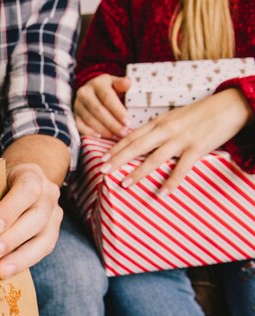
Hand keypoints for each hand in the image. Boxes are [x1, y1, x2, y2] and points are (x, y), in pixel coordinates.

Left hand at [0, 163, 62, 278]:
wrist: (22, 183)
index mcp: (31, 174)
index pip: (27, 189)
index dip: (11, 209)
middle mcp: (48, 194)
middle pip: (37, 217)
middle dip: (13, 237)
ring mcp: (54, 215)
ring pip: (44, 238)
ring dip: (21, 256)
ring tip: (0, 270)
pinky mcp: (53, 233)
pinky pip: (43, 251)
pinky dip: (24, 262)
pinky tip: (8, 272)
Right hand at [75, 74, 131, 138]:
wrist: (92, 91)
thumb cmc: (109, 89)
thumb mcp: (116, 83)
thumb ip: (122, 84)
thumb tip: (127, 83)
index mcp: (97, 83)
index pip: (107, 98)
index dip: (117, 111)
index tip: (127, 122)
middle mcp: (84, 93)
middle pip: (98, 111)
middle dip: (112, 124)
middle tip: (124, 133)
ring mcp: (78, 104)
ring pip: (90, 120)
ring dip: (104, 130)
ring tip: (117, 137)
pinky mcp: (75, 114)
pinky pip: (79, 125)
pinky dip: (89, 132)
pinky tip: (99, 137)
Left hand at [100, 88, 253, 193]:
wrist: (230, 106)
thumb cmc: (200, 113)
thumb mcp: (174, 117)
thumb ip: (157, 129)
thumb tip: (139, 141)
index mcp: (159, 122)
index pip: (132, 136)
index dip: (116, 148)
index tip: (102, 158)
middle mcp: (167, 130)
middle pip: (137, 147)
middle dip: (118, 159)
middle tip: (102, 170)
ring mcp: (181, 140)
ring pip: (155, 158)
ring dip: (138, 172)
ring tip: (124, 184)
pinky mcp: (197, 148)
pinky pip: (182, 169)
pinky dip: (172, 182)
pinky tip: (162, 193)